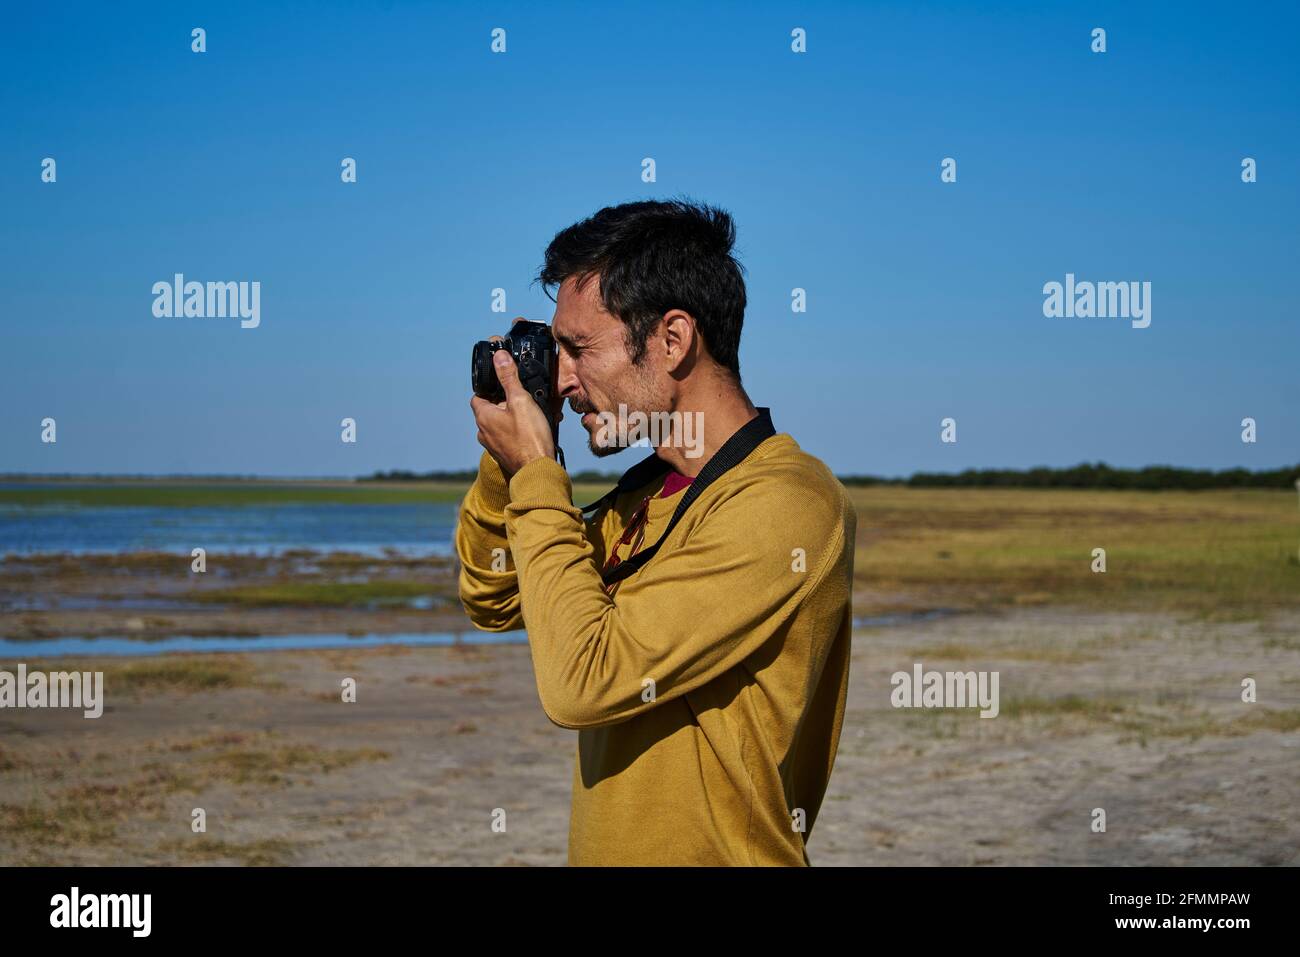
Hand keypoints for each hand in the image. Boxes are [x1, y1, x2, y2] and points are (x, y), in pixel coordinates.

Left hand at [471, 329, 557, 479]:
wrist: (537, 472)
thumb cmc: (529, 437)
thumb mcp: (521, 401)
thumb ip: (509, 378)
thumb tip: (499, 357)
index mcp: (483, 417)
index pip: (478, 396)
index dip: (489, 388)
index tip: (504, 385)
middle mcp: (483, 432)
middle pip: (490, 410)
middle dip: (505, 403)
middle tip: (524, 400)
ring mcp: (493, 446)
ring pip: (500, 425)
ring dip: (513, 419)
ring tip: (532, 416)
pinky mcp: (504, 456)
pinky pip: (508, 439)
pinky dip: (517, 433)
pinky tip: (534, 432)